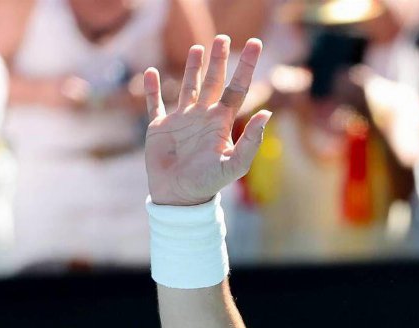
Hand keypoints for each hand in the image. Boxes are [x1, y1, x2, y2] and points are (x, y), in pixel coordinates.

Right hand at [144, 36, 271, 205]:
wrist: (179, 198)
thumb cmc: (208, 184)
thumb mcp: (233, 165)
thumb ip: (251, 141)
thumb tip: (267, 114)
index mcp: (221, 122)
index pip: (237, 88)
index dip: (246, 66)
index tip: (255, 43)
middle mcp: (203, 117)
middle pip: (214, 81)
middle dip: (219, 60)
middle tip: (223, 37)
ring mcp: (181, 120)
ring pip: (188, 87)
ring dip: (192, 68)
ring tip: (198, 48)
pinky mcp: (159, 127)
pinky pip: (155, 103)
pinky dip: (151, 88)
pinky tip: (151, 72)